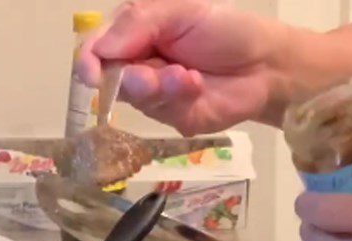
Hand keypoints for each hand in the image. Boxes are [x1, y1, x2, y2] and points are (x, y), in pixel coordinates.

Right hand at [77, 0, 295, 134]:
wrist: (264, 64)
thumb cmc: (224, 29)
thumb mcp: (180, 10)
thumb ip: (138, 24)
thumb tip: (100, 49)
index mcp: (135, 33)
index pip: (97, 48)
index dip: (87, 62)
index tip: (89, 73)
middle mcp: (138, 64)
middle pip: (109, 78)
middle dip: (128, 77)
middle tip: (149, 74)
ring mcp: (154, 95)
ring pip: (135, 97)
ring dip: (157, 87)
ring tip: (184, 76)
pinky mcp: (172, 118)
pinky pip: (161, 112)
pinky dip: (177, 96)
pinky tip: (195, 84)